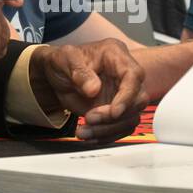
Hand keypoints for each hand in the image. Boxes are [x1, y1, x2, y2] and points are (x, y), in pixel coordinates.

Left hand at [29, 40, 148, 142]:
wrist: (55, 74)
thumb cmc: (63, 61)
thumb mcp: (65, 59)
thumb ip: (79, 73)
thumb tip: (94, 89)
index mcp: (116, 56)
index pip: (134, 76)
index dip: (127, 96)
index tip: (113, 112)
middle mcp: (123, 76)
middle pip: (137, 100)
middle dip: (115, 117)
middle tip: (89, 118)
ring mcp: (121, 95)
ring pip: (130, 118)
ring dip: (108, 130)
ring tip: (84, 131)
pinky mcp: (116, 111)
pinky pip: (120, 128)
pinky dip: (106, 136)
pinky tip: (89, 135)